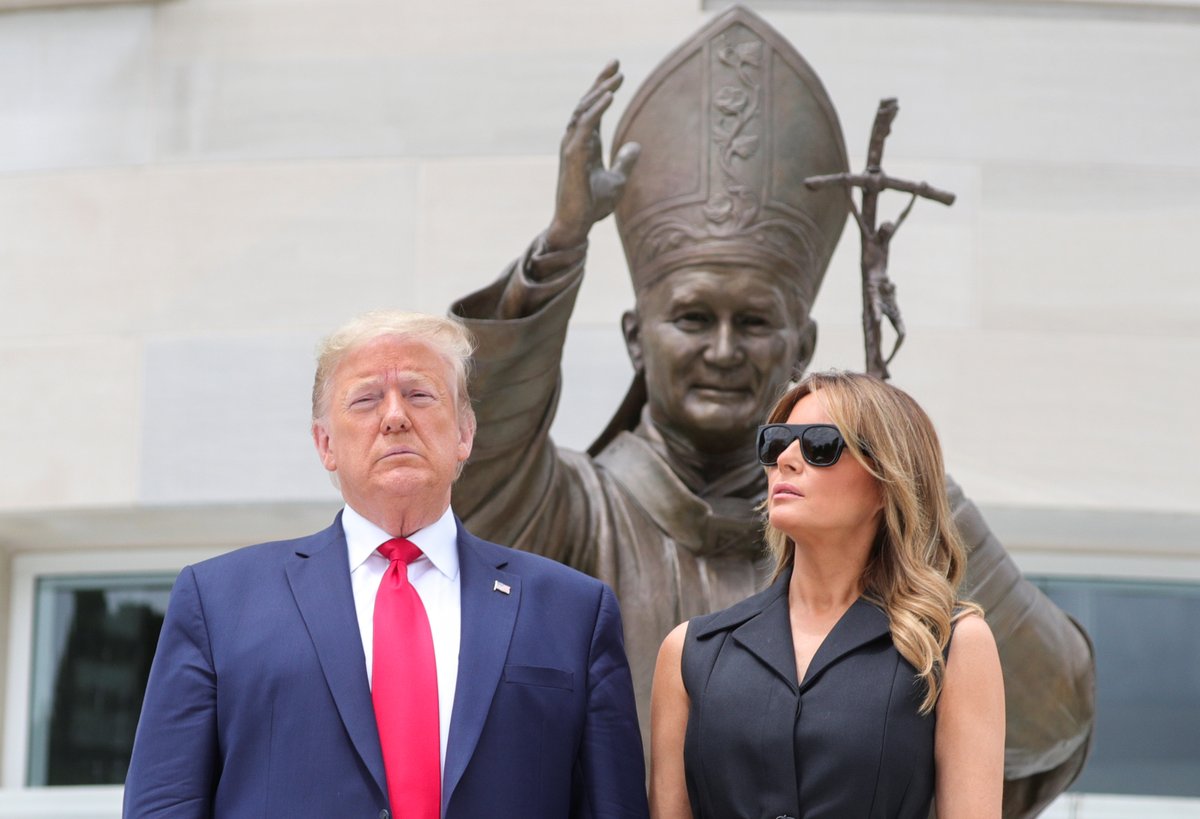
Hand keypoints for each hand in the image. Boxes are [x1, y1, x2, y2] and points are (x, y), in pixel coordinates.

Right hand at [544, 60, 640, 251]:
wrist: (578, 225)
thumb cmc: (592, 206)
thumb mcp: (618, 180)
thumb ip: (625, 162)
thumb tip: (636, 146)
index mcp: (586, 144)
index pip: (595, 109)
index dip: (604, 88)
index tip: (618, 70)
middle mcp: (576, 141)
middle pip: (587, 103)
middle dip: (601, 82)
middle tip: (616, 63)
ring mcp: (572, 146)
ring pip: (584, 110)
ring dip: (600, 91)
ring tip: (616, 77)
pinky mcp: (572, 155)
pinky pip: (585, 126)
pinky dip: (597, 109)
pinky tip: (609, 96)